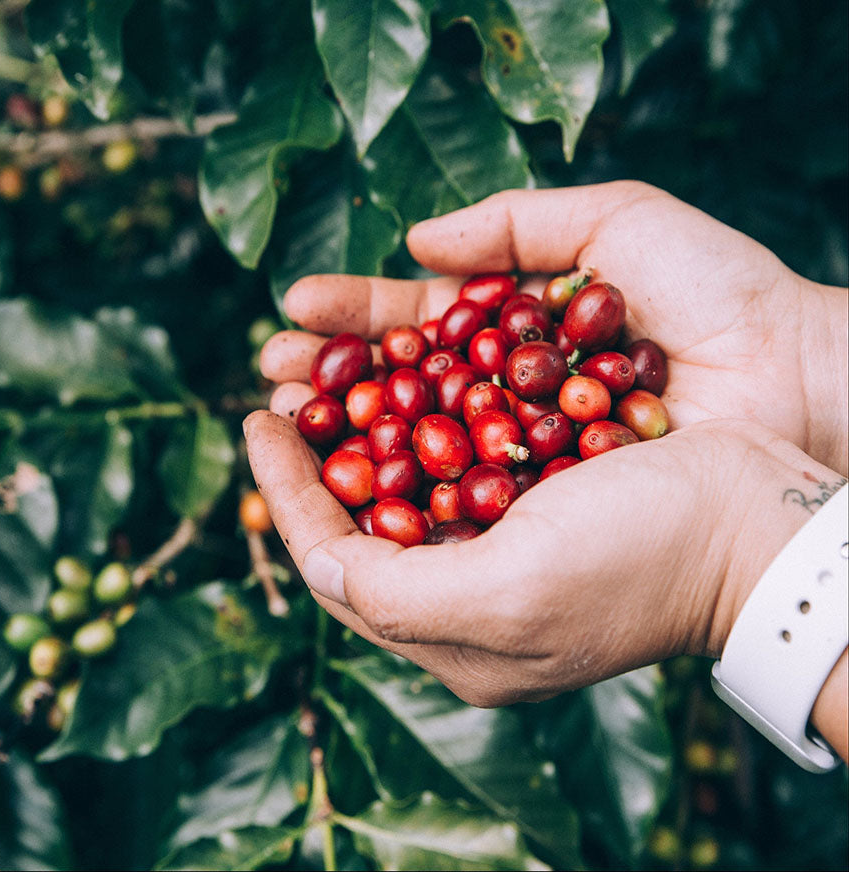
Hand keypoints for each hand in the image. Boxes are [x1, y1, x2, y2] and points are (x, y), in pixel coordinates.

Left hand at [243, 409, 838, 706]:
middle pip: (359, 527)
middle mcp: (471, 601)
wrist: (759, 522)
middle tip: (279, 388)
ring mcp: (505, 552)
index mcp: (456, 638)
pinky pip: (452, 464)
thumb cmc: (644, 556)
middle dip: (313, 456)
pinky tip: (401, 377)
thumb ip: (398, 593)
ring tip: (321, 376)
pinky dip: (416, 420)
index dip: (284, 493)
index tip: (255, 420)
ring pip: (400, 489)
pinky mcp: (538, 509)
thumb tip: (320, 569)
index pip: (335, 565)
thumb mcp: (512, 589)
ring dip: (356, 430)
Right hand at [263, 181, 847, 473]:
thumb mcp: (616, 223)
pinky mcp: (542, 515)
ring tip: (282, 418)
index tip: (294, 309)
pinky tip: (347, 483)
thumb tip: (413, 242)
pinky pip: (458, 505)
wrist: (799, 377)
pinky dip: (400, 494)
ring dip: (343, 437)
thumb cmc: (718, 294)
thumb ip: (512, 223)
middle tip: (271, 372)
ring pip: (412, 451)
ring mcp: (521, 460)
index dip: (352, 317)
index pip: (412, 325)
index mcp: (511, 332)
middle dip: (328, 378)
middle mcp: (504, 399)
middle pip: (396, 390)